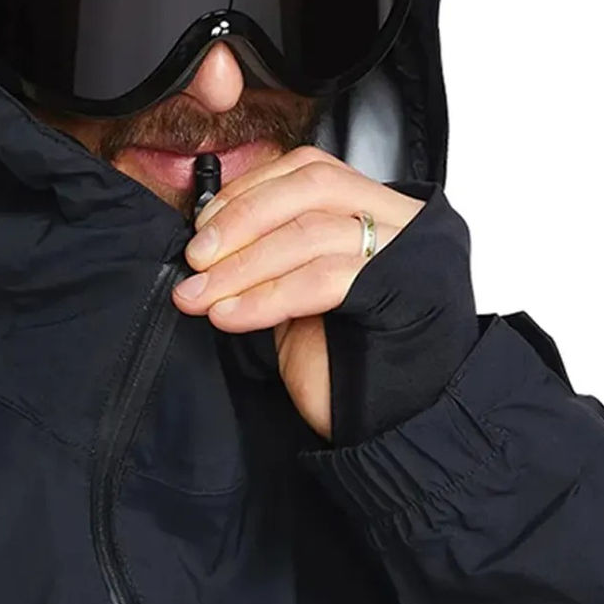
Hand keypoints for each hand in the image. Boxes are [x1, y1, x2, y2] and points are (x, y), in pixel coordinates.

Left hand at [171, 146, 427, 440]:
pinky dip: (264, 297)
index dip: (251, 191)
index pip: (314, 172)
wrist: (389, 432)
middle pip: (313, 189)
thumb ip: (278, 259)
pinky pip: (320, 280)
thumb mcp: (305, 300)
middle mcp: (405, 226)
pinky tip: (228, 316)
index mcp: (385, 216)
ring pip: (312, 233)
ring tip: (200, 295)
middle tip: (196, 257)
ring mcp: (408, 258)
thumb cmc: (349, 370)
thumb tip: (214, 239)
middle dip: (241, 220)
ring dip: (241, 265)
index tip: (203, 223)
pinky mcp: (400, 296)